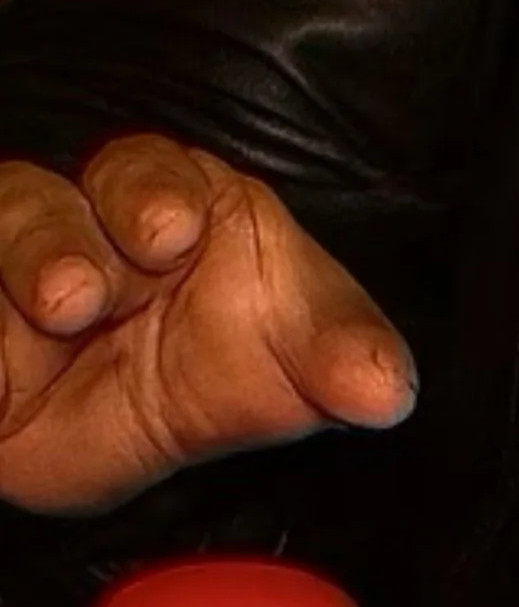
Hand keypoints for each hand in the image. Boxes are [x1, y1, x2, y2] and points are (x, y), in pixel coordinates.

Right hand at [0, 136, 415, 517]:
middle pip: (34, 200)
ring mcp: (0, 282)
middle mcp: (67, 225)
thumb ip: (339, 356)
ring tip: (44, 328)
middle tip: (80, 295)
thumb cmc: (222, 357)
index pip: (144, 169)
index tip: (174, 234)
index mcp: (161, 199)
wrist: (125, 437)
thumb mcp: (289, 353)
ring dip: (3, 285)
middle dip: (54, 240)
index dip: (151, 192)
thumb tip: (392, 393)